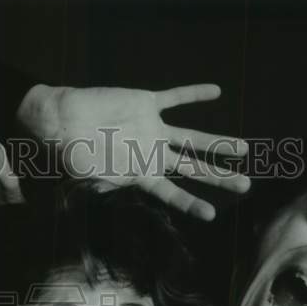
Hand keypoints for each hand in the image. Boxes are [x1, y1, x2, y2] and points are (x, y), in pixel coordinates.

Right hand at [16, 83, 248, 220]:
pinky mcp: (146, 104)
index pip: (171, 193)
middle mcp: (152, 154)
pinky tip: (216, 91)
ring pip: (193, 138)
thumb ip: (106, 188)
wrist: (60, 120)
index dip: (190, 204)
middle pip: (193, 168)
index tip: (211, 214)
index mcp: (140, 175)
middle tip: (246, 185)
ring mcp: (152, 129)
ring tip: (244, 149)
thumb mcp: (88, 180)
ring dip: (218, 142)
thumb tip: (113, 198)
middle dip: (220, 176)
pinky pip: (174, 98)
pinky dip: (193, 94)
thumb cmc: (71, 154)